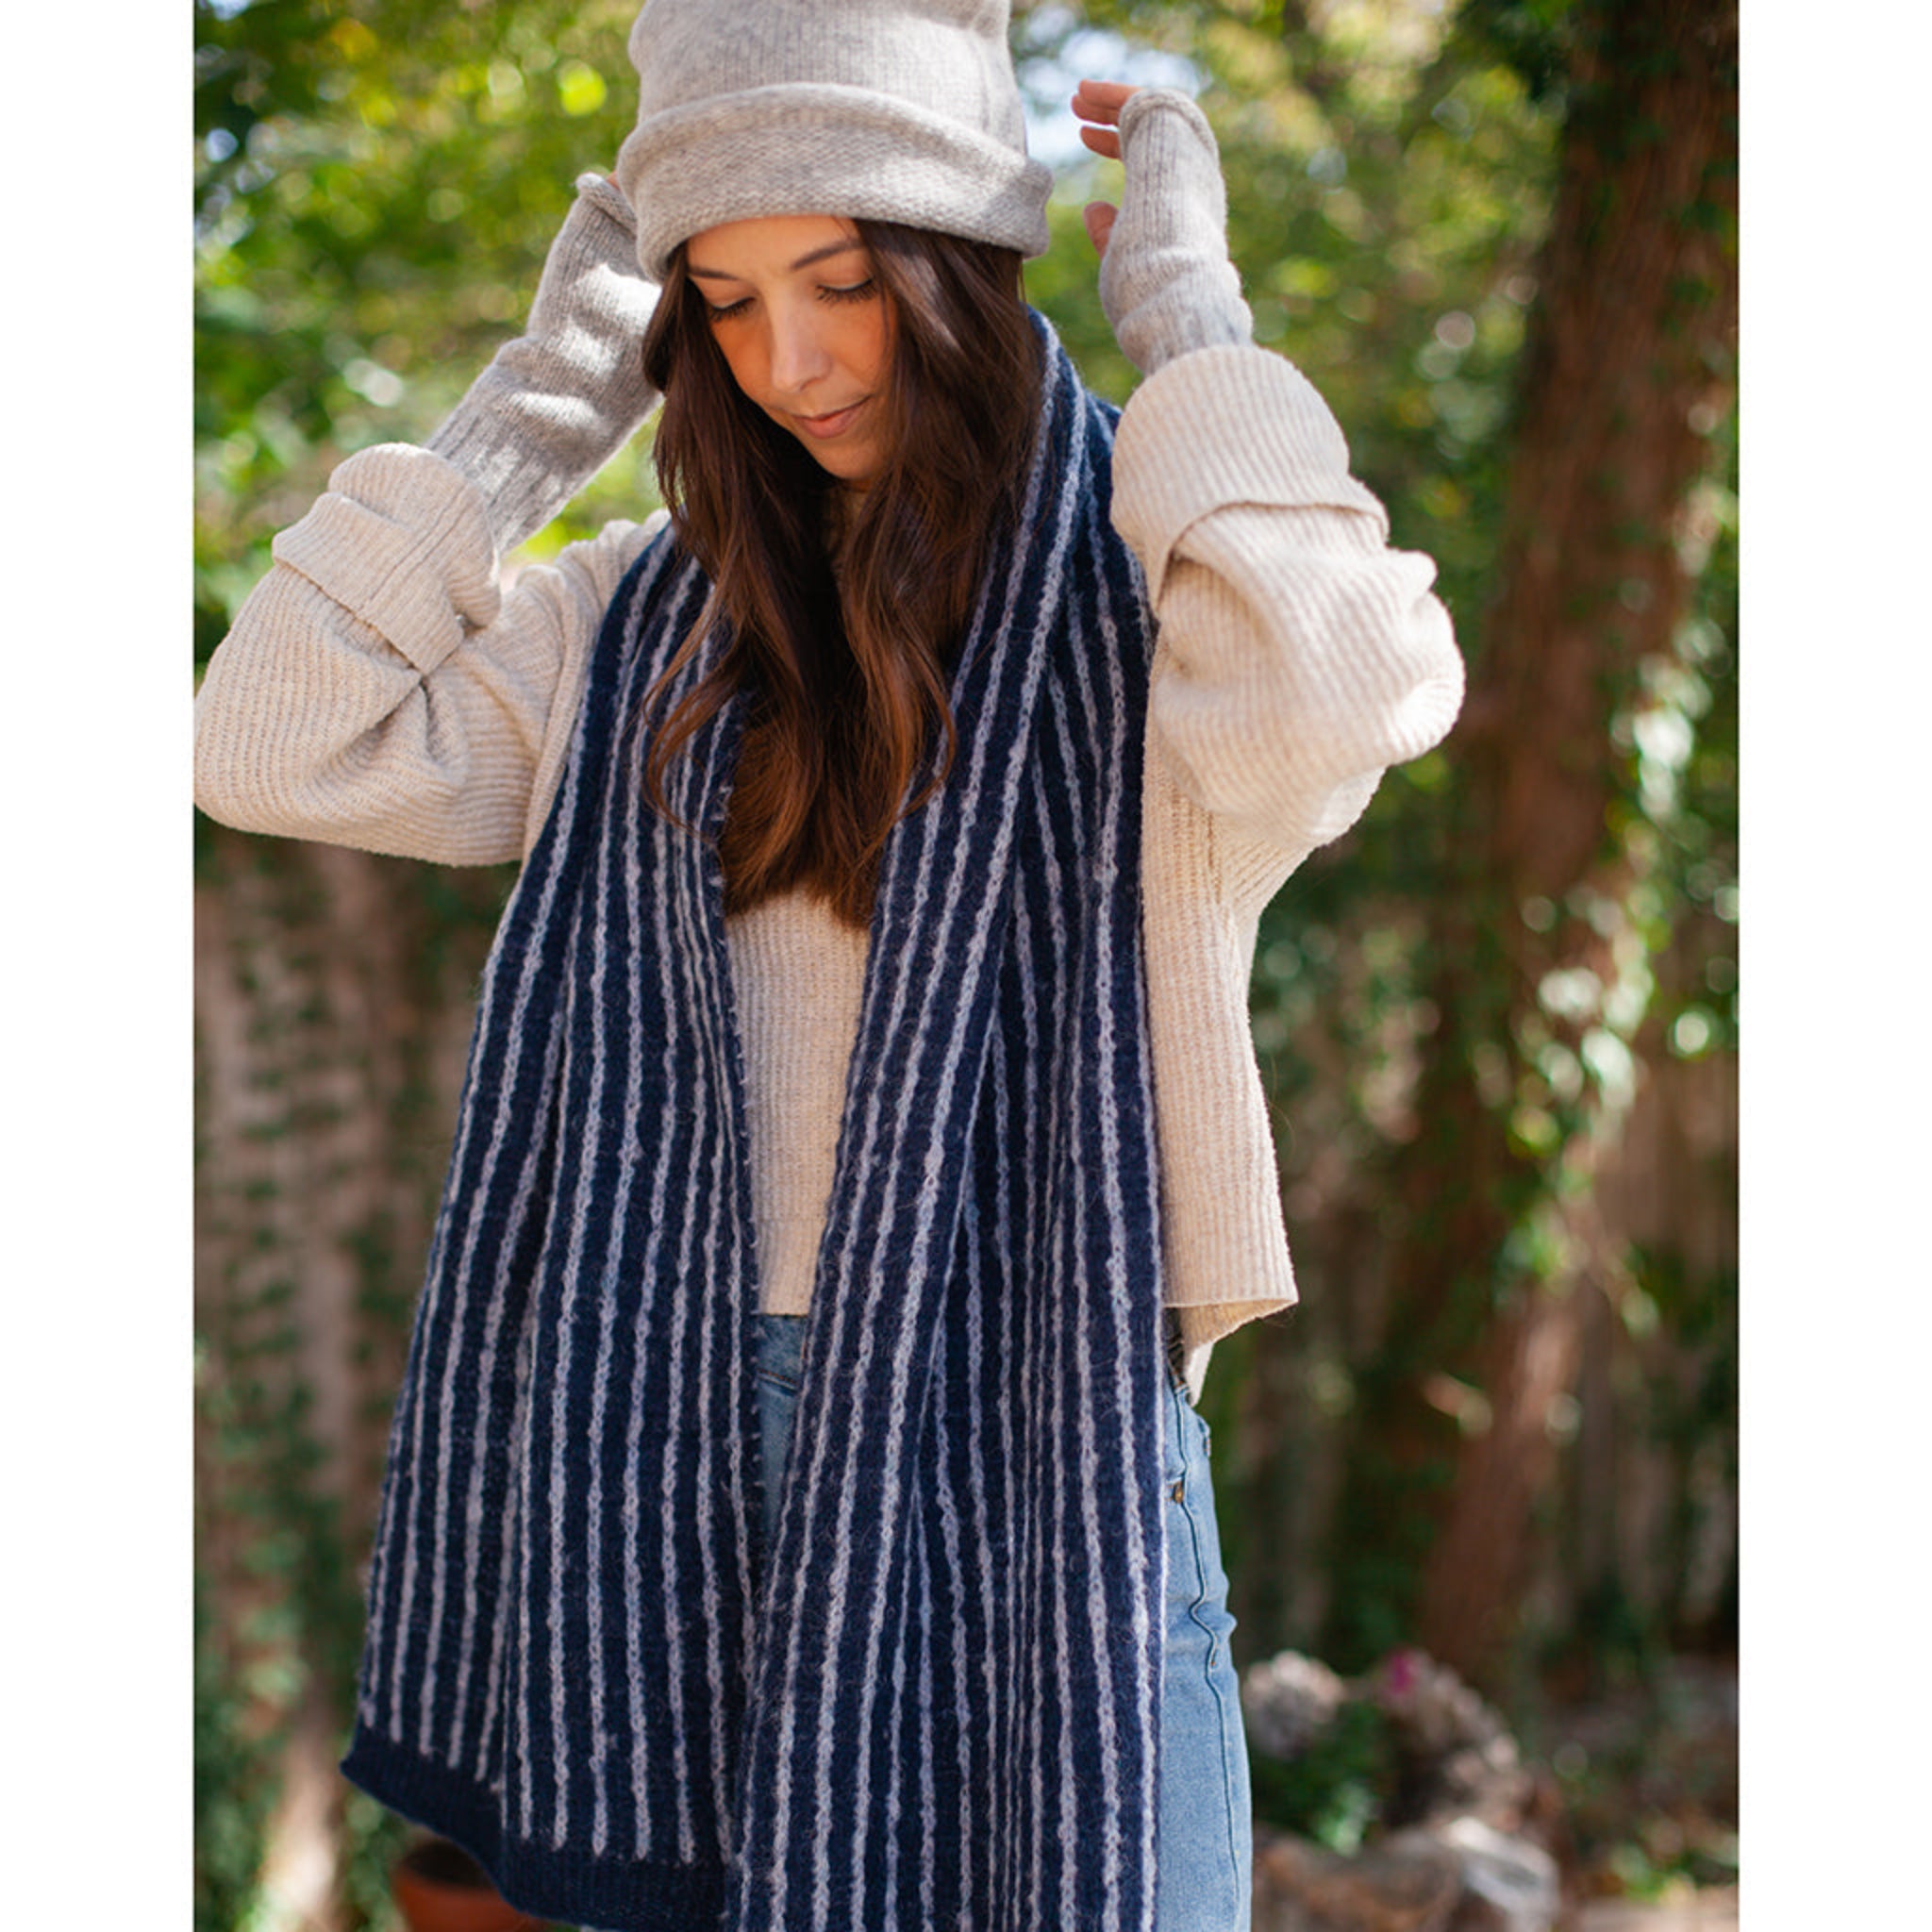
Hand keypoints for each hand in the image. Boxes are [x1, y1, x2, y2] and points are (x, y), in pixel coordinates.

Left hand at [1069, 83, 1252, 375]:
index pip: (1152, 163)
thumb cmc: (1148, 288)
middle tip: (1079, 108)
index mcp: (1185, 207)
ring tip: (1077, 96)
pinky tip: (1085, 93)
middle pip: (1151, 133)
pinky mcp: (1178, 136)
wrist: (1172, 283)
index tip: (1085, 137)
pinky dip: (1115, 95)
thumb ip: (1109, 235)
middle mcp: (1191, 177)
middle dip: (1114, 118)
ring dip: (1111, 102)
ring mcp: (1188, 154)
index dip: (1118, 147)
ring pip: (1149, 114)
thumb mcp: (1123, 260)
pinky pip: (1146, 102)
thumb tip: (1091, 208)